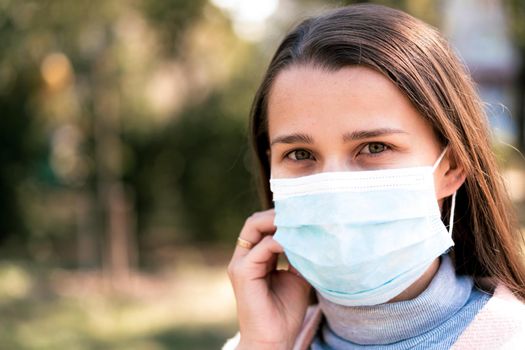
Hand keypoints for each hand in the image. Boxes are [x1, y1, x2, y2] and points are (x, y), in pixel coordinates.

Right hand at [227, 209, 310, 349]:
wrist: (275, 339)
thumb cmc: (285, 312)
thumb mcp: (296, 276)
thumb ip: (298, 255)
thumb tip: (311, 233)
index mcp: (254, 258)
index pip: (262, 226)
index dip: (280, 217)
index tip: (304, 214)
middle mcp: (244, 257)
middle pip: (254, 222)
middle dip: (276, 214)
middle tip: (301, 213)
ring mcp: (240, 264)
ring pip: (254, 227)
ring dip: (277, 221)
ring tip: (300, 222)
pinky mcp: (242, 272)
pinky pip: (261, 247)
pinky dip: (280, 241)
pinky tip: (297, 243)